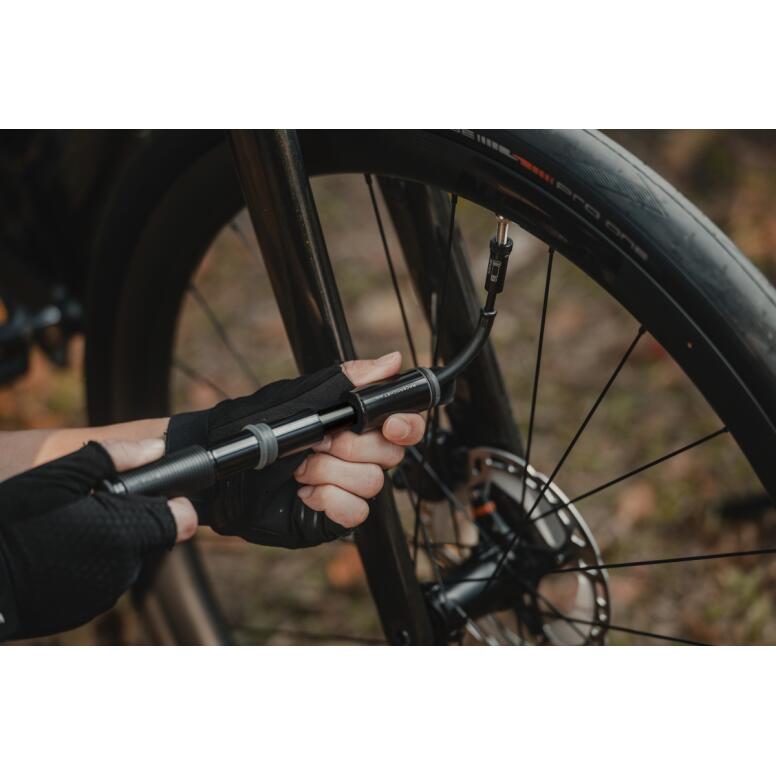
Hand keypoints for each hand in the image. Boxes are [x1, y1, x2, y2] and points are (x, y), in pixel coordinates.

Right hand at [0, 439, 196, 640]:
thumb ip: (114, 457)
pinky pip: (100, 581)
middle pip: (150, 536)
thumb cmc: (11, 522)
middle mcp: (123, 570)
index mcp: (125, 534)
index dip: (173, 503)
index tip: (154, 494)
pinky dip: (87, 565)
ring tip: (65, 530)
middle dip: (131, 519)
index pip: (182, 521)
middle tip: (90, 506)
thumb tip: (155, 447)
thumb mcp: (58, 475)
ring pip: (124, 559)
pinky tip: (56, 554)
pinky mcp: (82, 612)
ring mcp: (102, 596)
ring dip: (107, 542)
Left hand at [165, 351, 425, 547]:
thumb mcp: (304, 396)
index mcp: (356, 425)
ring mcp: (348, 486)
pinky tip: (304, 493)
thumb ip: (349, 380)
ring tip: (300, 468)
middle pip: (391, 455)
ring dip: (330, 472)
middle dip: (352, 447)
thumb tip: (392, 362)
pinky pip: (357, 512)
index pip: (403, 425)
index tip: (390, 424)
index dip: (406, 425)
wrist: (223, 468)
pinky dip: (329, 500)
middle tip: (319, 443)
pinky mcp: (335, 517)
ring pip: (373, 483)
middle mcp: (358, 456)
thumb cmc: (257, 426)